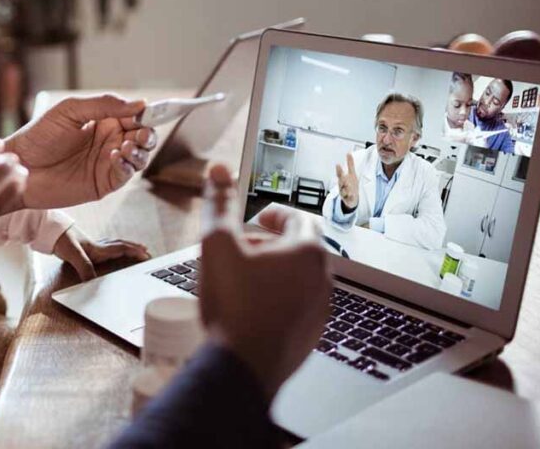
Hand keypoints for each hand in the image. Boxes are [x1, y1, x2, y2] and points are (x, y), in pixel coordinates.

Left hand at [4, 95, 156, 208]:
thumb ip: (104, 105)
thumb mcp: (70, 111)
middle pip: (142, 137)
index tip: (148, 112)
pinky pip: (125, 175)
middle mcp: (109, 141)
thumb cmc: (38, 136)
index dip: (145, 113)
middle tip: (140, 133)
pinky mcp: (103, 184)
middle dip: (147, 134)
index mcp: (103, 121)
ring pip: (139, 157)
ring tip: (125, 146)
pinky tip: (115, 157)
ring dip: (140, 150)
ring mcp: (107, 163)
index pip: (134, 116)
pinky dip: (126, 166)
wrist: (19, 167)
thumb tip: (139, 103)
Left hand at [52, 226, 150, 280]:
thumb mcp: (72, 254)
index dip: (134, 251)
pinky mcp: (86, 246)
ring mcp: (92, 245)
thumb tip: (92, 282)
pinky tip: (111, 250)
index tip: (146, 255)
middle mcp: (98, 246)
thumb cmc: (61, 239)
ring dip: (126, 247)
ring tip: (135, 249)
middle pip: (121, 245)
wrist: (49, 231)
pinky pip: (106, 246)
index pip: (121, 248)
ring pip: (114, 244)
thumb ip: (84, 267)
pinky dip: (114, 247)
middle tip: (147, 252)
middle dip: (135, 248)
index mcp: (98, 248)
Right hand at [200, 165, 330, 402]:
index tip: (256, 219)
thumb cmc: (234, 306)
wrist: (241, 368)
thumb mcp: (216, 245)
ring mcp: (320, 311)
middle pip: (299, 249)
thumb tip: (218, 171)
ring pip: (298, 280)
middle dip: (270, 244)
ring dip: (273, 273)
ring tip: (241, 280)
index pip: (298, 218)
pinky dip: (276, 300)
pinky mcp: (310, 336)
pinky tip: (248, 310)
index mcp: (307, 252)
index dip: (273, 214)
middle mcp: (322, 280)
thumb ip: (218, 205)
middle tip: (241, 249)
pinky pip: (296, 307)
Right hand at [335, 153, 358, 210]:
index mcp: (343, 179)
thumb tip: (349, 153)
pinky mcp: (348, 199)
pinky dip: (350, 197)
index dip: (339, 170)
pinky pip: (348, 199)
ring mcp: (344, 193)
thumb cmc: (351, 184)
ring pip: (343, 191)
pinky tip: (352, 195)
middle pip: (340, 182)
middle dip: (342, 180)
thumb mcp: (352, 174)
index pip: (340, 174)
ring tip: (348, 187)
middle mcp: (342, 186)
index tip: (338, 165)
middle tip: (343, 177)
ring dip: (345, 189)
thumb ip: (350, 164)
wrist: (352, 198)